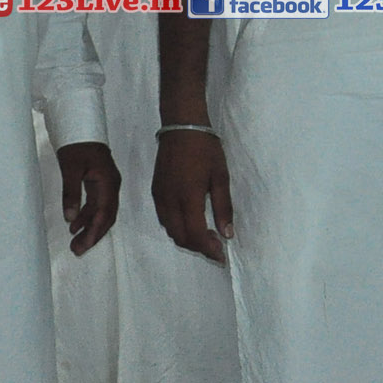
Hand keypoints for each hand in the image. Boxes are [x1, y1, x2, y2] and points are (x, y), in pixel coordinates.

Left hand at [55, 141, 119, 253]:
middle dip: (93, 234)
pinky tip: (74, 225)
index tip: (83, 244)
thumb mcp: (70, 168)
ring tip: (75, 243)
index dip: (95, 230)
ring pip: (101, 212)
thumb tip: (70, 218)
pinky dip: (87, 217)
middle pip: (106, 216)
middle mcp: (111, 185)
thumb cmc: (77, 144)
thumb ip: (71, 193)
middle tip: (77, 250)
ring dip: (89, 228)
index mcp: (108, 181)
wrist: (81, 125)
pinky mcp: (99, 183)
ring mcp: (107, 184)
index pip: (104, 212)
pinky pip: (96, 205)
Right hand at [152, 129, 232, 263]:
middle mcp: (170, 201)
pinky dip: (177, 227)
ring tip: (206, 236)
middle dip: (198, 247)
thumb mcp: (221, 176)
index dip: (208, 249)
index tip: (221, 256)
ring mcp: (160, 196)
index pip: (195, 235)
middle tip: (216, 247)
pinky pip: (164, 219)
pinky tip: (191, 222)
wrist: (182, 126)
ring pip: (170, 230)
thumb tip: (227, 234)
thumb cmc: (206, 149)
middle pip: (180, 237)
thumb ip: (223, 207)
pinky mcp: (155, 191)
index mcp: (188, 197)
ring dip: (187, 239)